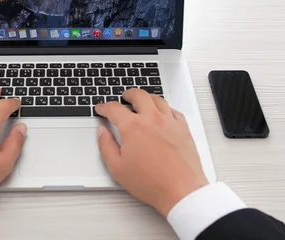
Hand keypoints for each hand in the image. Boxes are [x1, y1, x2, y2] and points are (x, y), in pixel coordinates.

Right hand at [94, 89, 207, 215]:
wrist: (181, 190)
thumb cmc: (151, 182)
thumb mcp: (117, 168)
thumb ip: (106, 145)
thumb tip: (101, 132)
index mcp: (133, 127)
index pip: (114, 108)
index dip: (104, 107)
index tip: (101, 109)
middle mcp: (152, 119)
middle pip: (138, 95)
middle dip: (128, 94)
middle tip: (124, 97)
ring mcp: (169, 122)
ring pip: (157, 99)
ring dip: (147, 97)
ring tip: (142, 101)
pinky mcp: (183, 128)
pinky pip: (173, 110)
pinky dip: (165, 107)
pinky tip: (162, 113)